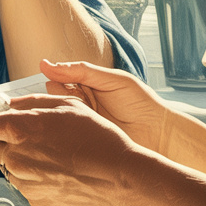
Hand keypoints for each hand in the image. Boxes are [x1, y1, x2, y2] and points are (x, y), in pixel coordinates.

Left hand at [0, 95, 140, 205]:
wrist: (120, 178)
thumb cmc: (98, 139)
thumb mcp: (67, 105)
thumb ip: (31, 103)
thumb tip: (10, 105)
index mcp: (19, 129)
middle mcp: (16, 158)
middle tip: (22, 135)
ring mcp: (25, 184)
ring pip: (9, 169)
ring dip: (20, 160)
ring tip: (52, 155)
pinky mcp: (36, 203)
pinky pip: (26, 188)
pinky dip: (36, 180)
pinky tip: (59, 173)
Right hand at [41, 60, 170, 154]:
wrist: (159, 132)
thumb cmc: (139, 102)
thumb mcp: (111, 80)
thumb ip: (81, 71)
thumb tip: (47, 64)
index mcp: (87, 84)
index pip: (59, 78)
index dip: (53, 77)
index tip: (46, 76)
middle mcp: (81, 103)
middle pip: (53, 96)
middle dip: (56, 95)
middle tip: (72, 98)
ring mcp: (81, 122)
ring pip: (57, 114)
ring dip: (61, 112)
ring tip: (80, 112)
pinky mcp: (83, 140)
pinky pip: (64, 134)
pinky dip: (64, 130)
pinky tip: (72, 128)